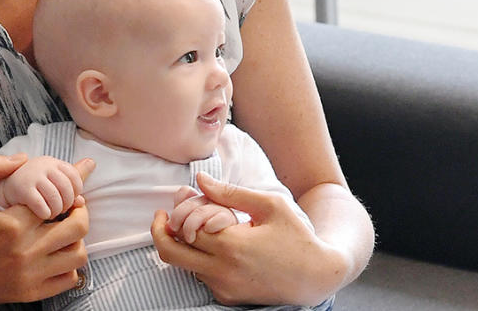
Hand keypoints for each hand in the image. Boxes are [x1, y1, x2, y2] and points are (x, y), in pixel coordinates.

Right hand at [0, 153, 91, 308]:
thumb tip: (23, 158)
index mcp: (11, 224)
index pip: (57, 199)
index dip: (69, 187)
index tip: (75, 180)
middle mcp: (25, 251)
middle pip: (77, 227)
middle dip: (79, 210)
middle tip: (71, 205)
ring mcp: (30, 275)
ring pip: (78, 255)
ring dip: (76, 238)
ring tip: (64, 229)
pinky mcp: (31, 292)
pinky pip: (69, 279)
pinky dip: (70, 264)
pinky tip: (57, 253)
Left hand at [150, 172, 343, 306]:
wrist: (317, 276)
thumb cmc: (297, 236)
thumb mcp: (270, 205)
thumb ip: (231, 192)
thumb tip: (199, 179)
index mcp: (231, 245)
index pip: (183, 228)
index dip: (177, 212)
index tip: (179, 199)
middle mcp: (223, 271)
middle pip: (170, 253)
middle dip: (160, 232)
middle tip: (162, 218)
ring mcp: (224, 287)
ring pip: (185, 265)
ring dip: (184, 246)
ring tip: (201, 228)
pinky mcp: (228, 298)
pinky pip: (202, 277)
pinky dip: (200, 261)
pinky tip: (218, 246)